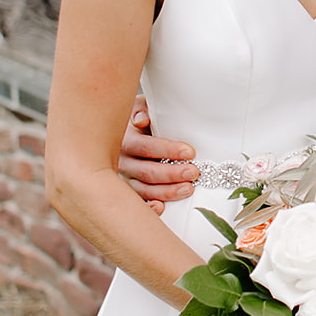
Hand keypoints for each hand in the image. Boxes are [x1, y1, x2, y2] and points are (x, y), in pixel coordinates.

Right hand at [119, 96, 197, 214]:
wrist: (126, 130)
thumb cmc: (142, 117)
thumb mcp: (141, 107)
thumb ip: (143, 109)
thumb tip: (142, 120)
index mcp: (125, 138)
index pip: (145, 147)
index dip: (167, 150)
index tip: (189, 152)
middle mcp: (122, 160)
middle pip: (146, 171)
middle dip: (172, 173)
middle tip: (194, 172)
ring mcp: (125, 178)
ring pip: (143, 190)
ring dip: (166, 191)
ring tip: (188, 189)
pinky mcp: (129, 191)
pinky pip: (138, 202)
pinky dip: (149, 207)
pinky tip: (162, 208)